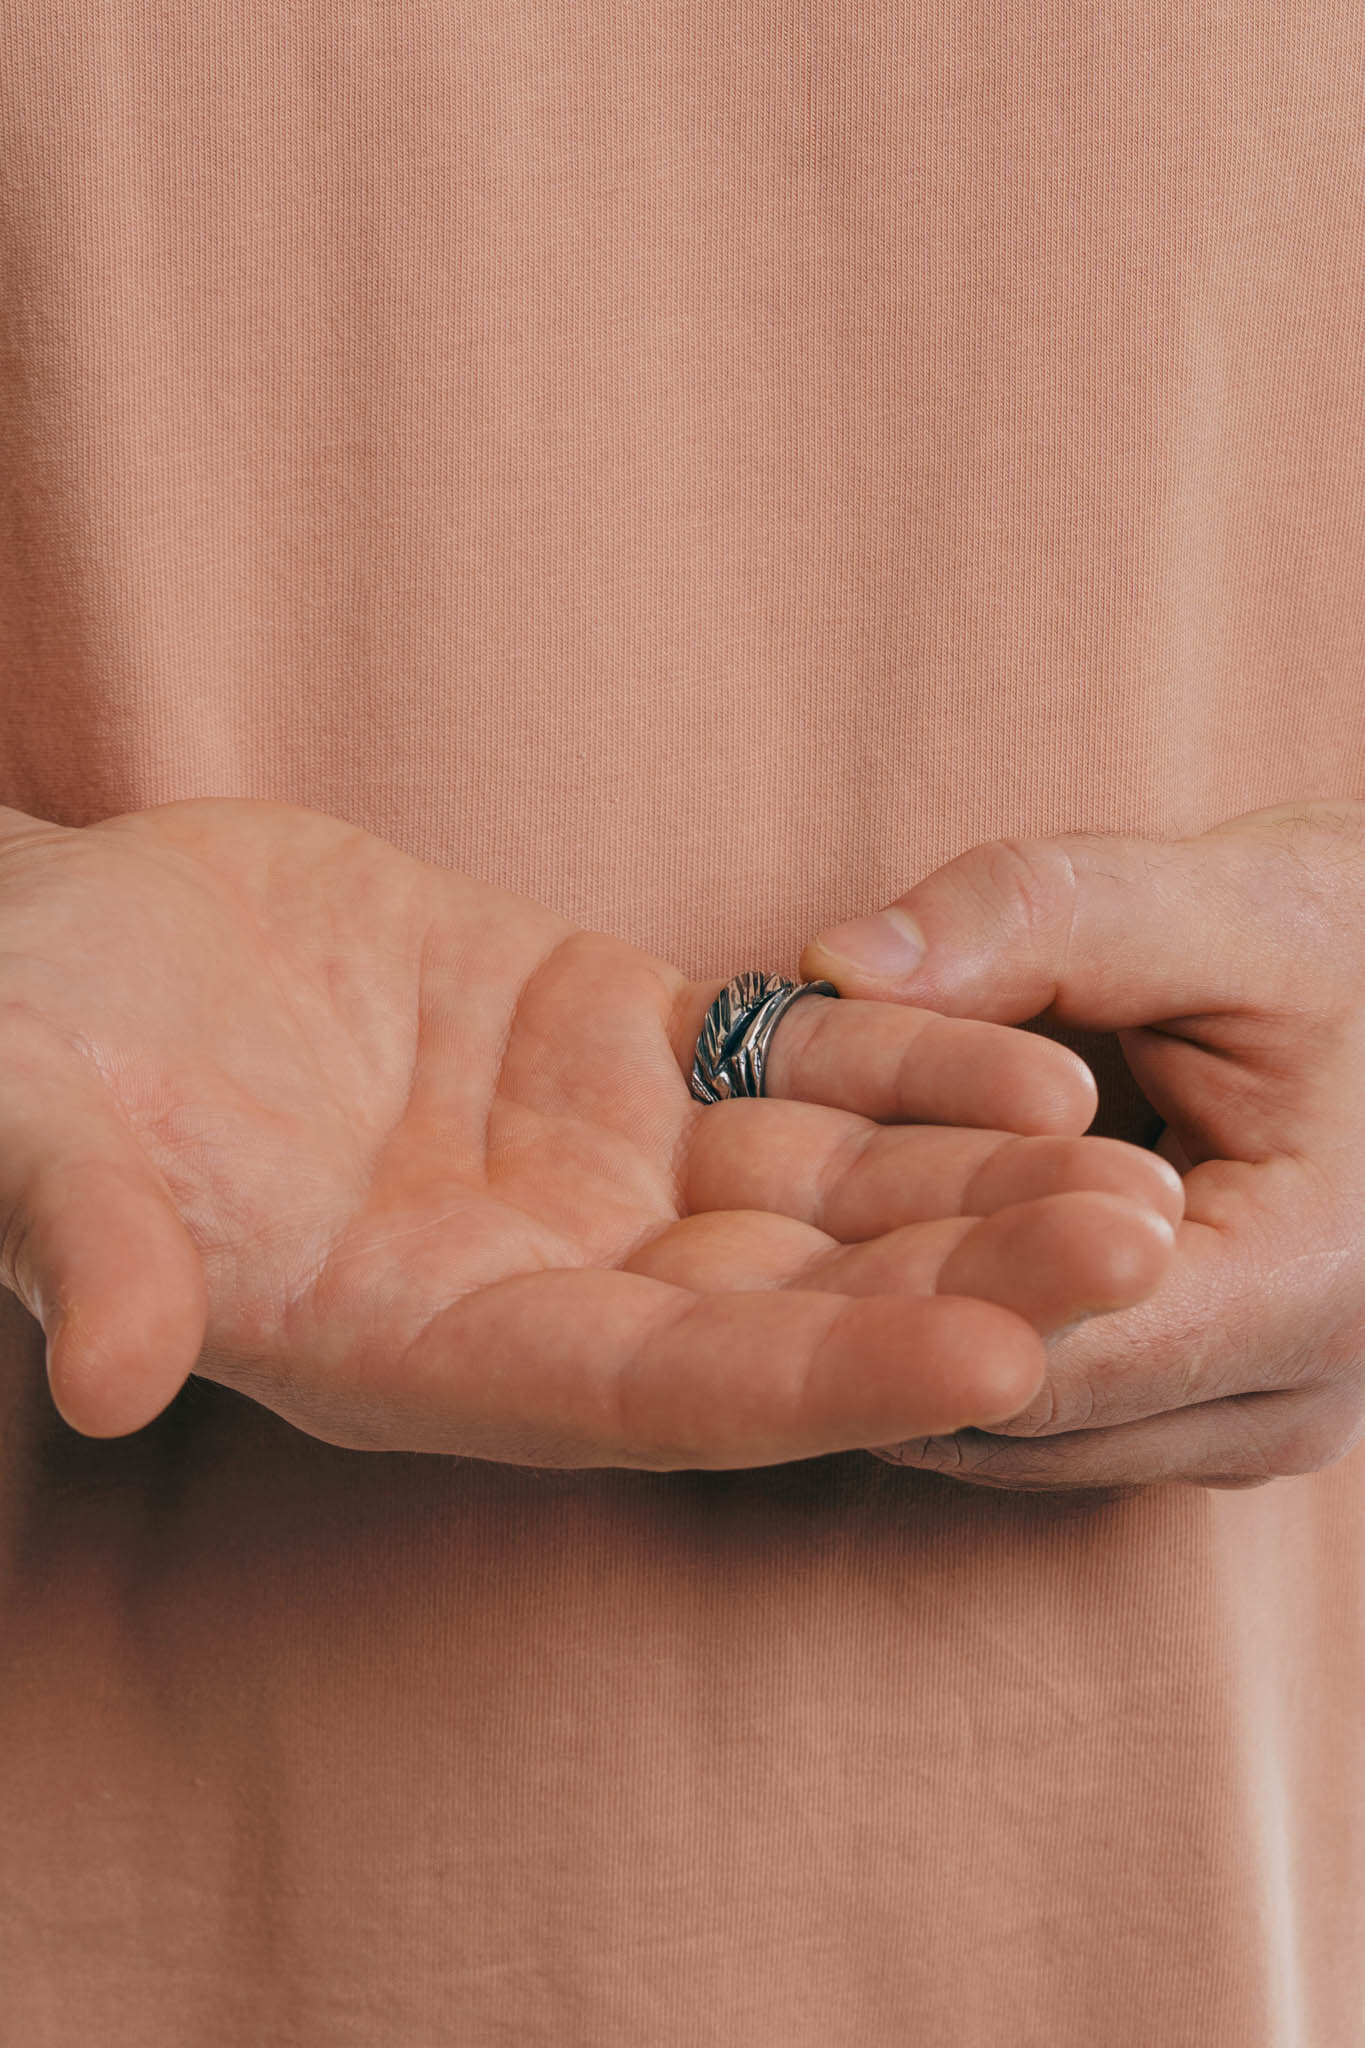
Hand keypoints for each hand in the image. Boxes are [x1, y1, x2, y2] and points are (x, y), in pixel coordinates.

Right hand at [0, 798, 1179, 1467]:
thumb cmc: (31, 1059)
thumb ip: (83, 1248)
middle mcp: (538, 1277)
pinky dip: (903, 1052)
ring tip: (1131, 1154)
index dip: (827, 1380)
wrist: (69, 951)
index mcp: (425, 1350)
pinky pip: (785, 1054)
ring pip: (817, 1182)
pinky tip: (1029, 1046)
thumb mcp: (29, 1141)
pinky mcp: (608, 1033)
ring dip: (972, 1172)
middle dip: (961, 1279)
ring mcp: (588, 1156)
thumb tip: (103, 1373)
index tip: (1002, 1361)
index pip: (662, 1394)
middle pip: (788, 1300)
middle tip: (1140, 1244)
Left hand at [802, 799, 1364, 1489]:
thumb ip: (1032, 917)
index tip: (753, 1214)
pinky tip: (864, 1268)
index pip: (1053, 1340)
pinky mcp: (1213, 1422)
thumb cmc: (1347, 945)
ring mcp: (1254, 1431)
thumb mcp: (1217, 897)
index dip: (896, 1284)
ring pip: (1019, 1435)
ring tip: (772, 1253)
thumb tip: (833, 965)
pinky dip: (960, 1345)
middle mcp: (1291, 1400)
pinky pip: (1050, 1420)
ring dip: (904, 1345)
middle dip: (874, 1321)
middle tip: (723, 1240)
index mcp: (1310, 1284)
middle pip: (1020, 1410)